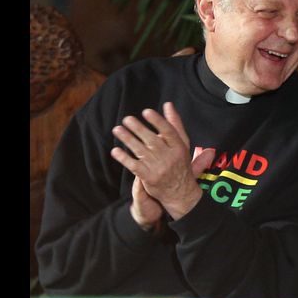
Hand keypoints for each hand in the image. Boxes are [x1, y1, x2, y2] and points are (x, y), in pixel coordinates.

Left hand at [111, 102, 202, 219]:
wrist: (180, 191)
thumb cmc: (180, 163)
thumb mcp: (182, 143)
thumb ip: (175, 124)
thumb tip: (168, 105)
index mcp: (178, 147)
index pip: (169, 132)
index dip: (157, 121)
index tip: (146, 112)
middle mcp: (169, 157)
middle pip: (152, 140)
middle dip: (138, 129)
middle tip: (127, 119)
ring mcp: (158, 168)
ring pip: (141, 151)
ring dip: (128, 139)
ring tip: (118, 130)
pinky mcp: (148, 177)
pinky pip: (134, 166)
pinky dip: (124, 158)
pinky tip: (115, 151)